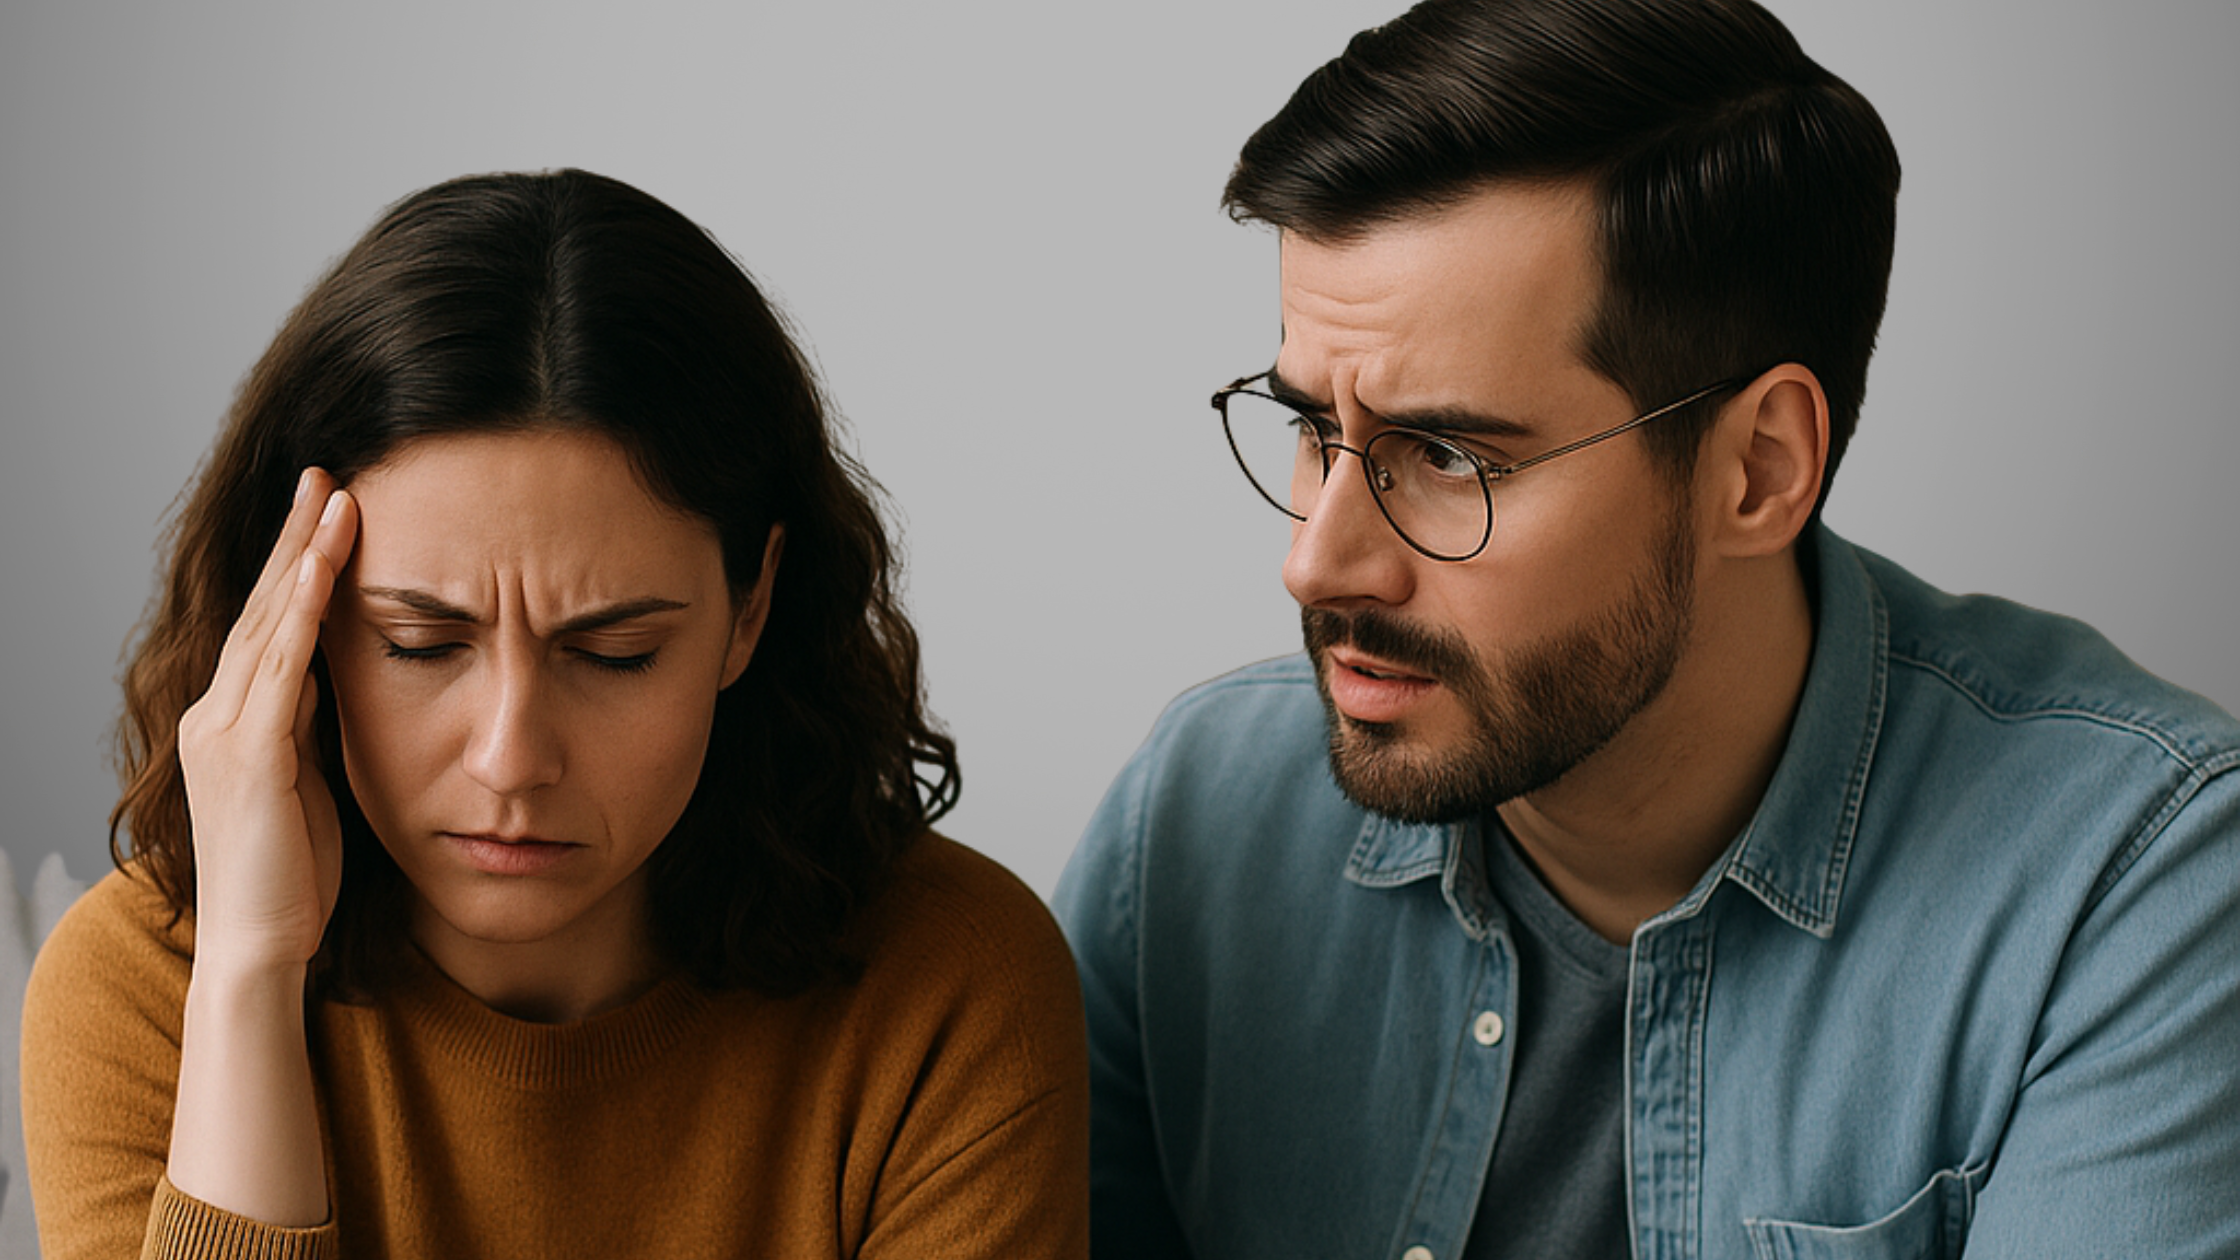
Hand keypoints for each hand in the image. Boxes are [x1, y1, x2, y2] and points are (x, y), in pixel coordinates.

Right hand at [176, 468, 358, 971]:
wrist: (262, 946)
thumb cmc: (293, 878)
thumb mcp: (310, 784)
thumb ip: (314, 730)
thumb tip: (338, 681)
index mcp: (232, 723)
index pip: (269, 626)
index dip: (297, 567)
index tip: (327, 511)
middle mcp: (216, 716)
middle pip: (263, 607)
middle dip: (296, 540)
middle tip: (326, 475)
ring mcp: (226, 731)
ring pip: (270, 623)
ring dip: (305, 556)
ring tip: (334, 497)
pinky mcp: (249, 753)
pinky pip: (280, 666)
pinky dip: (304, 611)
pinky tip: (327, 568)